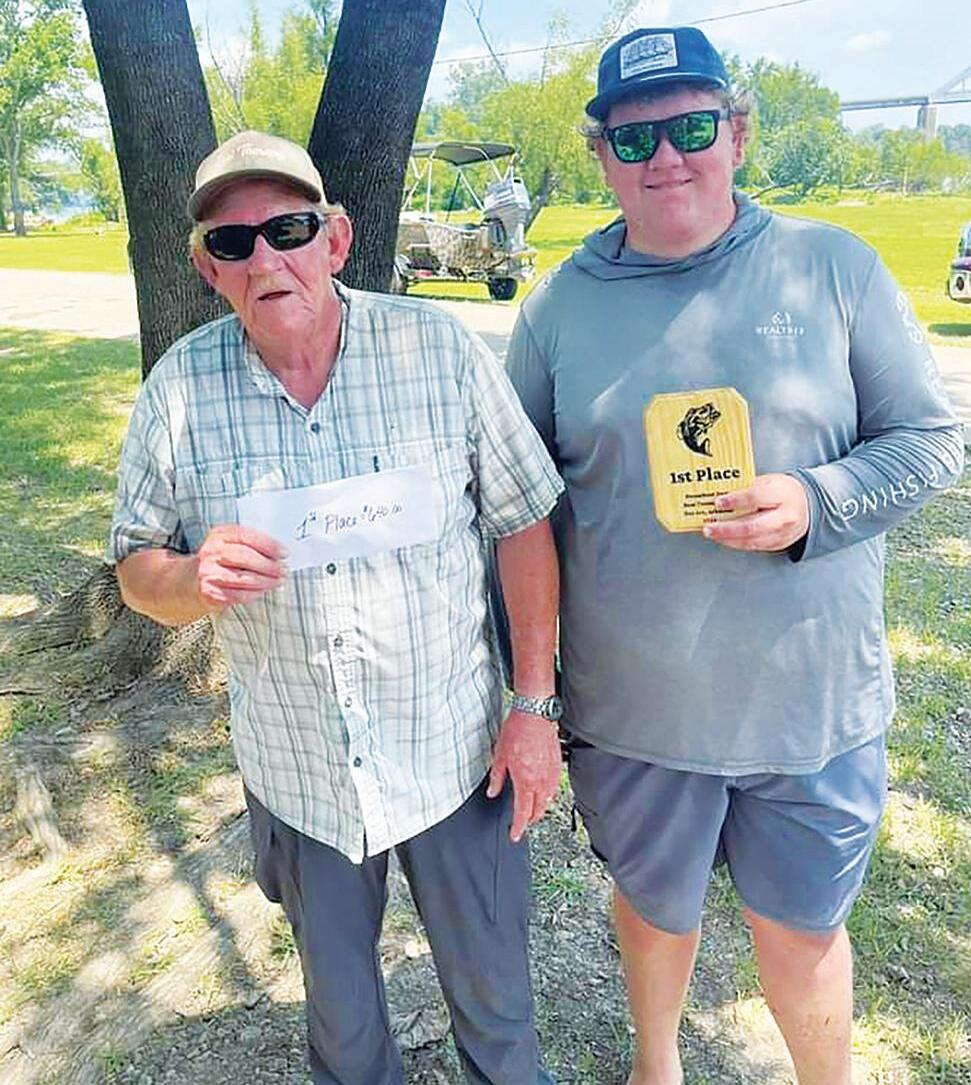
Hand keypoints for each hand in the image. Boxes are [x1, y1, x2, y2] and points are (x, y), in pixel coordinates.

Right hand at [195, 524, 286, 609]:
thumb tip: (280, 553)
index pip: (246, 536)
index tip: (284, 552)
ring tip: (278, 581)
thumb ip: (250, 545)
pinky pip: (237, 594)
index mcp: (219, 535)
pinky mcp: (208, 592)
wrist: (191, 580)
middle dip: (269, 565)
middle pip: (245, 557)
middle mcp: (210, 552)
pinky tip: (263, 591)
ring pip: (243, 578)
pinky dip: (254, 593)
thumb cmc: (219, 561)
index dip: (268, 544)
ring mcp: (207, 572)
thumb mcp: (229, 545)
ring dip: (265, 581)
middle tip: (283, 569)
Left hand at [487, 709, 560, 842]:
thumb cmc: (517, 731)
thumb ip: (497, 778)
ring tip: (531, 809)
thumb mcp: (499, 756)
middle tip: (522, 823)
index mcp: (525, 781)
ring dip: (539, 808)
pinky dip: (547, 794)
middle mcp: (540, 781)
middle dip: (529, 820)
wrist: (534, 714)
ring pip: (548, 800)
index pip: (522, 813)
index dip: (518, 827)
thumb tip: (493, 792)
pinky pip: (554, 787)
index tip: (515, 835)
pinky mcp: (558, 765)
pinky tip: (543, 792)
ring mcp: (551, 774)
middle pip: (538, 810)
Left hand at [702, 473, 808, 552]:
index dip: (735, 501)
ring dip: (727, 538)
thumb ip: (747, 488)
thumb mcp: (769, 481)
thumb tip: (721, 493)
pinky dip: (735, 543)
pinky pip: (753, 546)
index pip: (756, 498)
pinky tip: (723, 538)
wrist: (807, 506)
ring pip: (751, 541)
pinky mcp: (777, 545)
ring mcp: (782, 534)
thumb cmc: (783, 491)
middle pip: (752, 526)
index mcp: (782, 495)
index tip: (718, 502)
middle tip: (709, 527)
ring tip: (711, 533)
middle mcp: (784, 517)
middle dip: (726, 528)